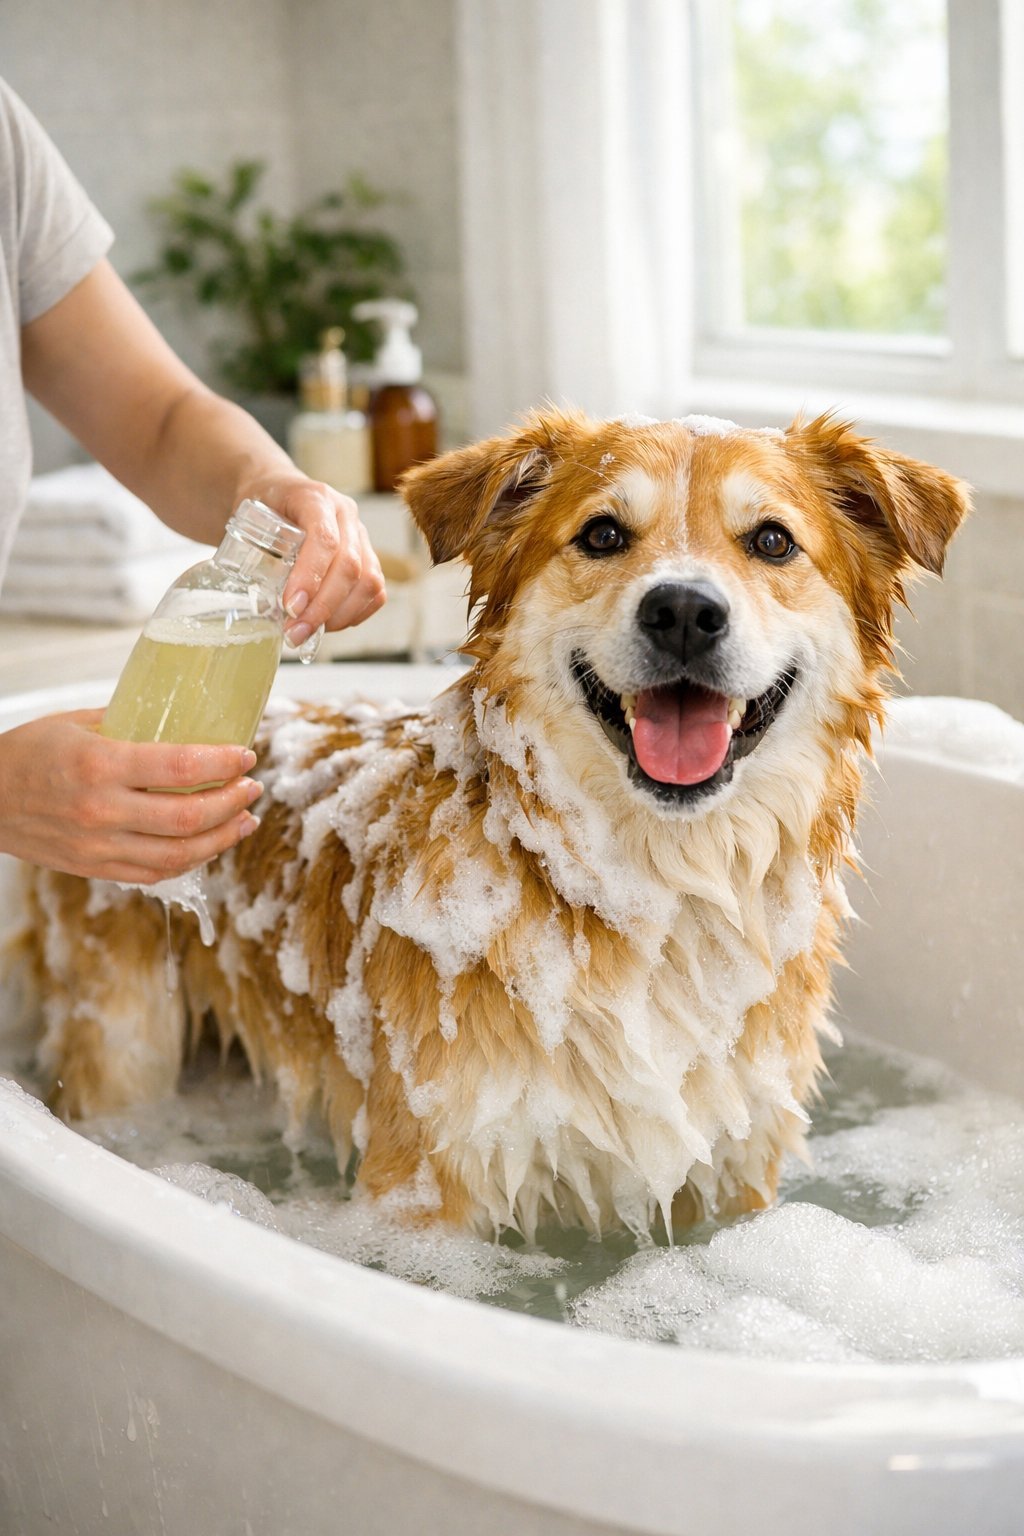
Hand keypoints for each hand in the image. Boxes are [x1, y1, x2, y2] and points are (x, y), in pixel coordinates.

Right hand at [0, 711, 263, 883]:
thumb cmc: (27, 754)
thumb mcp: (76, 724)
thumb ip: (131, 726)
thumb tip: (184, 723)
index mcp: (99, 765)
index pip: (181, 766)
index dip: (224, 763)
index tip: (247, 756)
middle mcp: (102, 810)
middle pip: (189, 817)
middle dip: (233, 803)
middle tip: (253, 788)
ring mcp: (98, 846)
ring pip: (179, 854)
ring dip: (222, 839)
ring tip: (245, 820)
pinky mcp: (94, 869)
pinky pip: (155, 873)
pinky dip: (189, 860)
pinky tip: (209, 844)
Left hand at [237, 473, 386, 645]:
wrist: (279, 491)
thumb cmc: (263, 507)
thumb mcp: (248, 518)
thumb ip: (253, 551)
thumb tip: (259, 606)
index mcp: (315, 497)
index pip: (324, 539)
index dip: (311, 576)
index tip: (291, 607)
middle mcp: (345, 514)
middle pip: (350, 566)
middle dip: (322, 607)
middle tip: (295, 632)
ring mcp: (361, 535)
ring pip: (369, 581)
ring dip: (339, 616)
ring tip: (308, 632)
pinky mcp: (369, 555)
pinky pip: (376, 592)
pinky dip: (354, 615)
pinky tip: (328, 624)